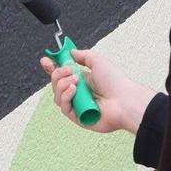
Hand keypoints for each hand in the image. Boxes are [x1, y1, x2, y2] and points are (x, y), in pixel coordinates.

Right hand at [38, 46, 155, 134]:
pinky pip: (64, 108)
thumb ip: (83, 55)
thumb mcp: (98, 61)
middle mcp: (78, 93)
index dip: (51, 68)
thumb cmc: (116, 82)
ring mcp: (78, 106)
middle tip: (69, 69)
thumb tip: (70, 52)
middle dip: (57, 74)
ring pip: (57, 96)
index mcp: (82, 81)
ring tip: (76, 80)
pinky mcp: (78, 118)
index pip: (61, 75)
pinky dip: (66, 96)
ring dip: (62, 85)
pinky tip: (74, 90)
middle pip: (56, 84)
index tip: (46, 60)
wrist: (125, 100)